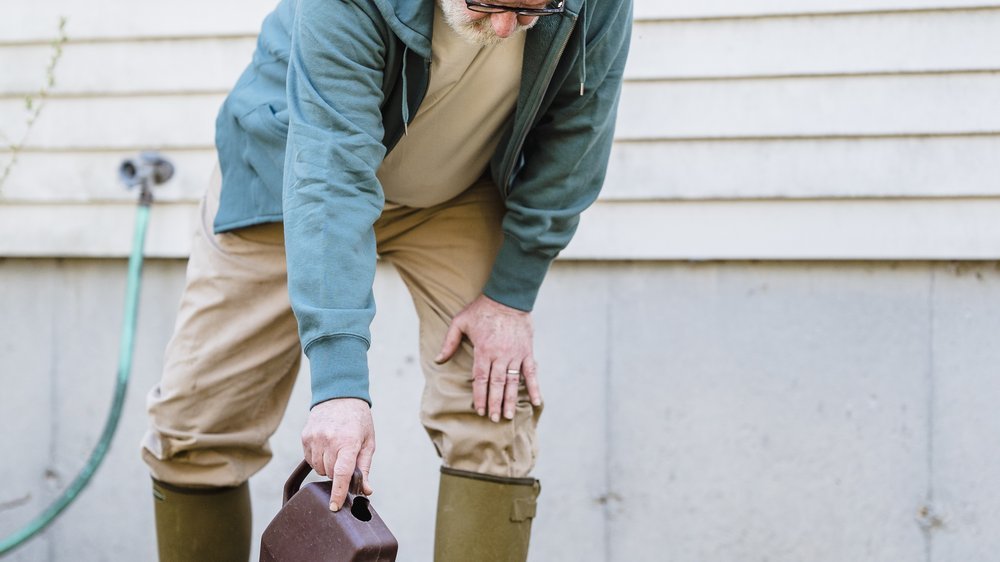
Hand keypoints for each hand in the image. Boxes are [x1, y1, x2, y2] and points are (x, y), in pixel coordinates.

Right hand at [301, 397, 374, 510]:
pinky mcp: (305, 437)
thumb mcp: (368, 442)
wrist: (340, 395)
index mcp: (348, 442)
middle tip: (345, 457)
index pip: (341, 473)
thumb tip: (366, 490)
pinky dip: (318, 458)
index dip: (338, 493)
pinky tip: (326, 446)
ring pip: (319, 469)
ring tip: (335, 449)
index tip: (334, 507)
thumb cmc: (358, 421)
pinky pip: (310, 460)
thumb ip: (365, 468)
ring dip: (327, 466)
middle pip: (330, 474)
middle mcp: (329, 440)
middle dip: (338, 473)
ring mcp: (315, 438)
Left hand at [434, 294, 541, 422]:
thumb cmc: (482, 309)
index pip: (480, 379)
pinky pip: (532, 372)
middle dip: (494, 403)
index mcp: (483, 350)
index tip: (478, 410)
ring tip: (507, 416)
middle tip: (492, 419)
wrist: (508, 297)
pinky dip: (535, 387)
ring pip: (512, 382)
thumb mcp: (460, 322)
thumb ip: (449, 342)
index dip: (479, 395)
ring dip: (510, 400)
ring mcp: (515, 354)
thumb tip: (438, 360)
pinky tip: (536, 401)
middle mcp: (500, 355)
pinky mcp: (527, 351)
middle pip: (496, 384)